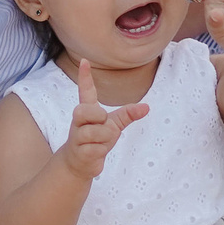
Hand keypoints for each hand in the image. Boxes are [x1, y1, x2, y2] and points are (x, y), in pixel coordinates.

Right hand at [61, 59, 147, 179]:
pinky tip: (96, 152)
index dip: (85, 77)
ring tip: (101, 142)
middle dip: (99, 117)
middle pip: (85, 110)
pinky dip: (101, 151)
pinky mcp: (78, 151)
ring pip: (95, 132)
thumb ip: (127, 114)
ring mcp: (76, 136)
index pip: (85, 91)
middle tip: (101, 124)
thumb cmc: (96, 139)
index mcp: (87, 111)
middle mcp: (78, 121)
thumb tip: (147, 107)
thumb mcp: (113, 125)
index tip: (84, 60)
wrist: (79, 164)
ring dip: (104, 139)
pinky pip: (95, 149)